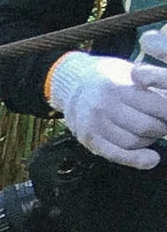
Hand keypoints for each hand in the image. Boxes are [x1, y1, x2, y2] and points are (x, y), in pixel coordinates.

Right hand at [50, 49, 166, 170]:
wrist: (72, 85)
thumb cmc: (109, 78)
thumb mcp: (129, 71)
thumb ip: (150, 84)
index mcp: (117, 87)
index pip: (156, 106)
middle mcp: (104, 106)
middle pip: (146, 126)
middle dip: (162, 128)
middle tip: (163, 124)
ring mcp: (94, 125)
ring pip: (133, 142)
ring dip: (149, 141)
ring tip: (151, 133)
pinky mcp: (89, 140)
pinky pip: (116, 155)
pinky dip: (136, 160)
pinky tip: (151, 160)